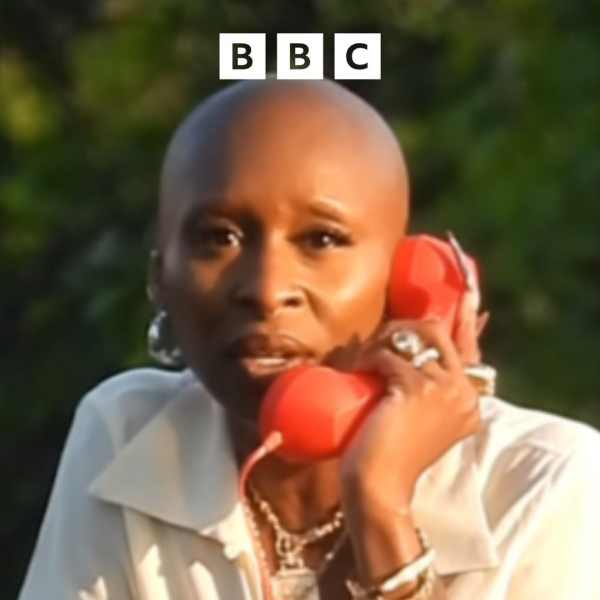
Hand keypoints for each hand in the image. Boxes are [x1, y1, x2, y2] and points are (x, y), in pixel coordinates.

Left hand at [339, 318, 481, 507]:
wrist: (379, 488)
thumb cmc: (389, 454)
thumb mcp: (412, 416)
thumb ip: (420, 384)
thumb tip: (404, 349)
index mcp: (470, 401)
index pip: (468, 347)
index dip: (464, 317)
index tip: (467, 288)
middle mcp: (465, 392)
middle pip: (437, 332)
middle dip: (403, 328)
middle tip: (379, 340)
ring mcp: (446, 389)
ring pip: (413, 338)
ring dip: (382, 342)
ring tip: (363, 360)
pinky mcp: (419, 389)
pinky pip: (389, 356)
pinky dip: (368, 359)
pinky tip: (357, 372)